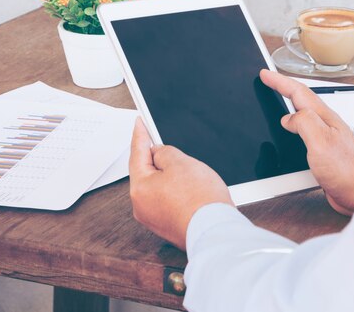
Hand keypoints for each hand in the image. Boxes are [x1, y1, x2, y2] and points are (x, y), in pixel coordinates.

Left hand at [129, 118, 233, 249]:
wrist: (216, 230)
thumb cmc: (200, 200)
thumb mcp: (181, 162)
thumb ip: (165, 152)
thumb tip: (159, 155)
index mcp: (139, 189)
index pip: (137, 154)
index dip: (140, 135)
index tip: (139, 123)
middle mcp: (142, 207)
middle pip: (148, 173)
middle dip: (160, 160)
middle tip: (172, 148)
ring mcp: (155, 219)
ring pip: (160, 188)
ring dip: (172, 178)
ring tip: (192, 175)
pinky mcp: (169, 226)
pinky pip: (169, 202)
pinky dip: (178, 193)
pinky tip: (193, 190)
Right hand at [260, 69, 353, 214]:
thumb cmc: (347, 168)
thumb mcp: (321, 140)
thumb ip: (304, 122)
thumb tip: (287, 118)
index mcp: (323, 117)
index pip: (297, 92)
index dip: (279, 81)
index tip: (265, 73)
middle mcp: (324, 125)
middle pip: (299, 100)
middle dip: (282, 88)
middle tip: (269, 81)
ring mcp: (324, 138)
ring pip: (301, 117)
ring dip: (287, 107)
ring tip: (276, 99)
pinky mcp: (323, 152)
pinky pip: (303, 134)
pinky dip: (292, 129)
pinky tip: (289, 132)